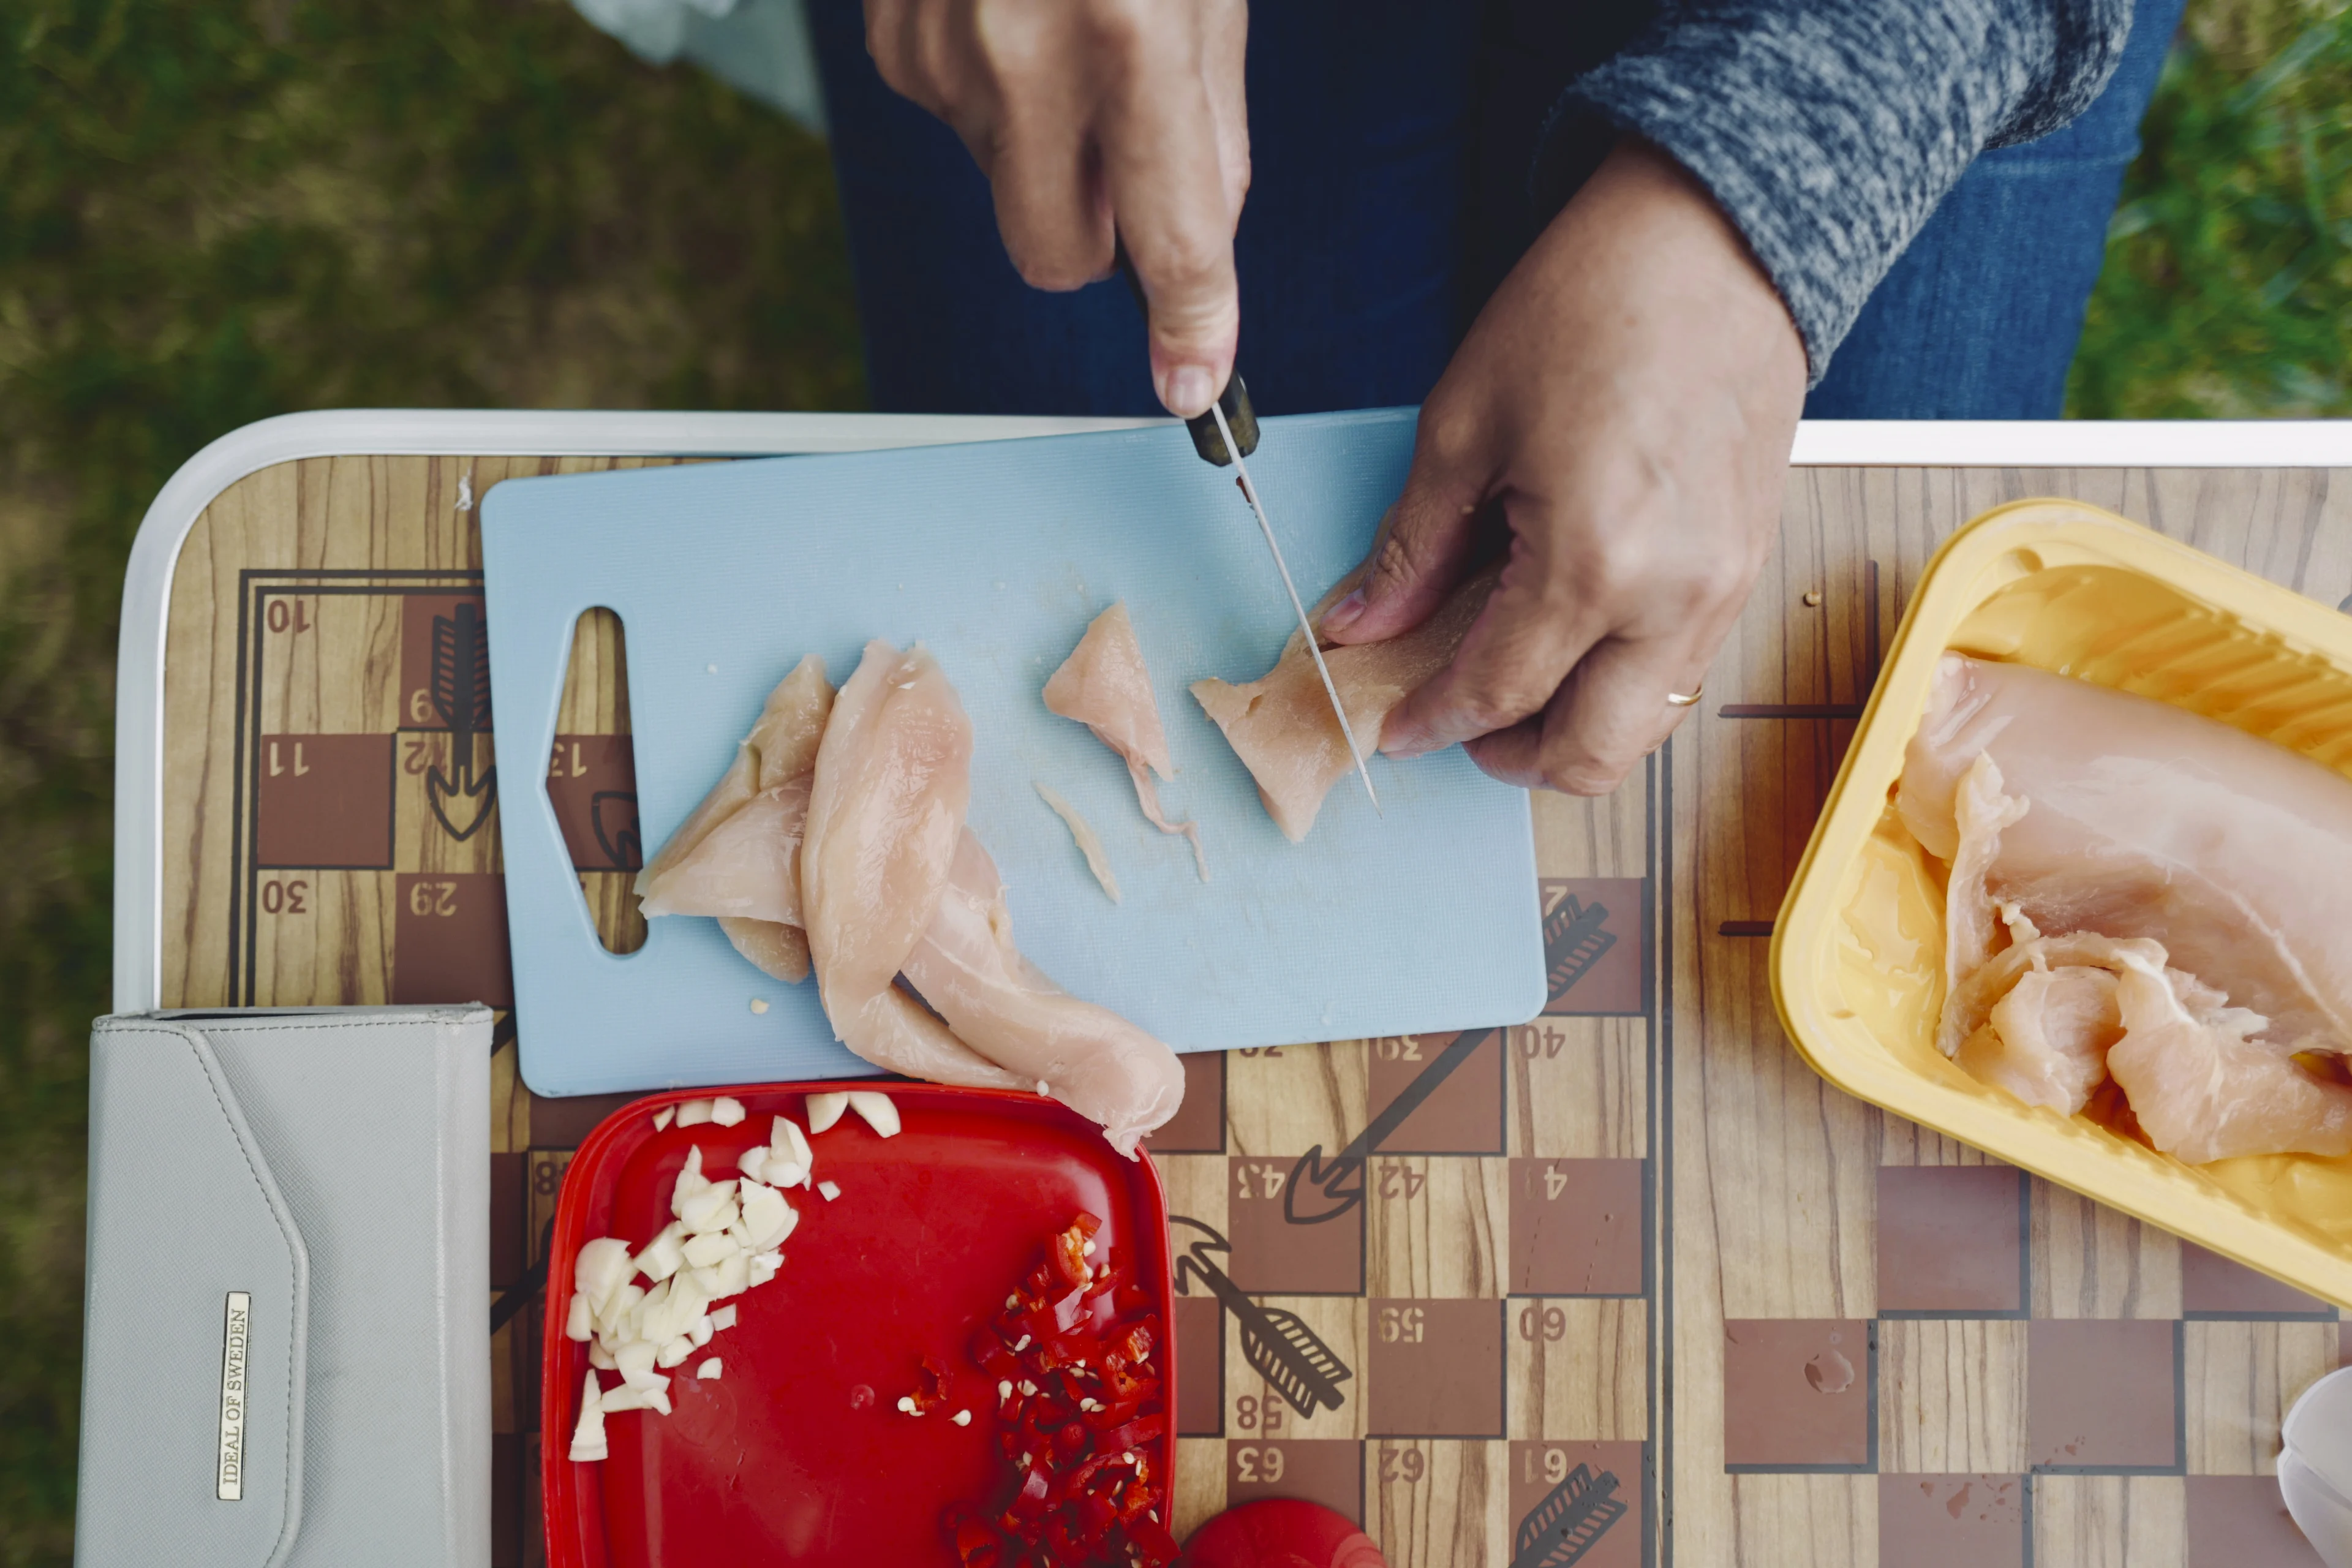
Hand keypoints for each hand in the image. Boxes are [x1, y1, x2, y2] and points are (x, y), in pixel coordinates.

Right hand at [864, 0, 1248, 416]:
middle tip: (1124, 165)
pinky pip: (957, 123)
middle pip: (1058, 259)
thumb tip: (1206, 240)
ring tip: (1064, 34)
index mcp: (1128, 35)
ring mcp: (946, 58)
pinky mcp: (896, 50)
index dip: (1191, 324)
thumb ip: (1212, 124)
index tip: (1193, 378)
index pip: (1169, 240)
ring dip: (1045, 147)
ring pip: (1006, 188)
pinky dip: (995, 93)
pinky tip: (1012, 15)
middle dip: (1098, 246)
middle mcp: (1024, 57)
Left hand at [1319, 138, 1806, 795]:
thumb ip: (1413, 547)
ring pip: (1646, 725)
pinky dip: (1620, 680)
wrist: (1716, 242)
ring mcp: (1726, 589)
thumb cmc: (1595, 306)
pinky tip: (1570, 635)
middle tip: (1455, 725)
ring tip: (1510, 683)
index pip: (1499, 692)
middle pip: (1592, 753)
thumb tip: (1361, 622)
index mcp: (1595, 565)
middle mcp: (1675, 599)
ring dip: (1574, 728)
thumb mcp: (1465, 426)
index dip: (1433, 721)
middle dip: (1513, 759)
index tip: (1394, 727)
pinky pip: (1681, 669)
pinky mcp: (1750, 566)